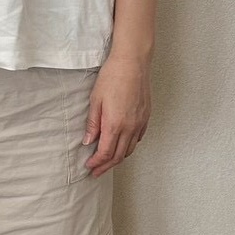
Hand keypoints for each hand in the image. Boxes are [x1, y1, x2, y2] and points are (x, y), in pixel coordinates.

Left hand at [82, 52, 150, 174]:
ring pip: (130, 149)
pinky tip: (123, 144)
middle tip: (96, 172)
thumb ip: (93, 123)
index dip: (97, 163)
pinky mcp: (146, 116)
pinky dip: (130, 146)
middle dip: (106, 166)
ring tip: (108, 161)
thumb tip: (89, 141)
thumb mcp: (95, 100)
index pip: (106, 153)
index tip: (89, 167)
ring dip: (118, 158)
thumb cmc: (112, 77)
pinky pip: (138, 138)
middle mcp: (130, 127)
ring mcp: (140, 122)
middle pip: (119, 155)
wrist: (132, 62)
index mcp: (115, 124)